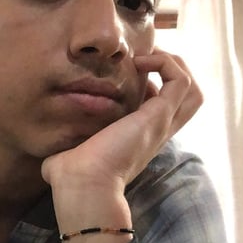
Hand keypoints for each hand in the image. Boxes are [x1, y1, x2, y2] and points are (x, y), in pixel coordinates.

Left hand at [41, 50, 201, 242]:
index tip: (126, 78)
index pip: (161, 109)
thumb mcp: (69, 157)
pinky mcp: (158, 115)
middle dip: (171, 71)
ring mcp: (161, 124)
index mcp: (138, 140)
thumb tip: (50, 161)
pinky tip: (138, 62)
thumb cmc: (72, 179)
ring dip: (174, 66)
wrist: (84, 185)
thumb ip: (65, 152)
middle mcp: (156, 132)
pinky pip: (179, 80)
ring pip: (192, 90)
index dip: (149, 87)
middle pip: (188, 99)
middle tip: (144, 60)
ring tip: (146, 57)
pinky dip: (165, 63)